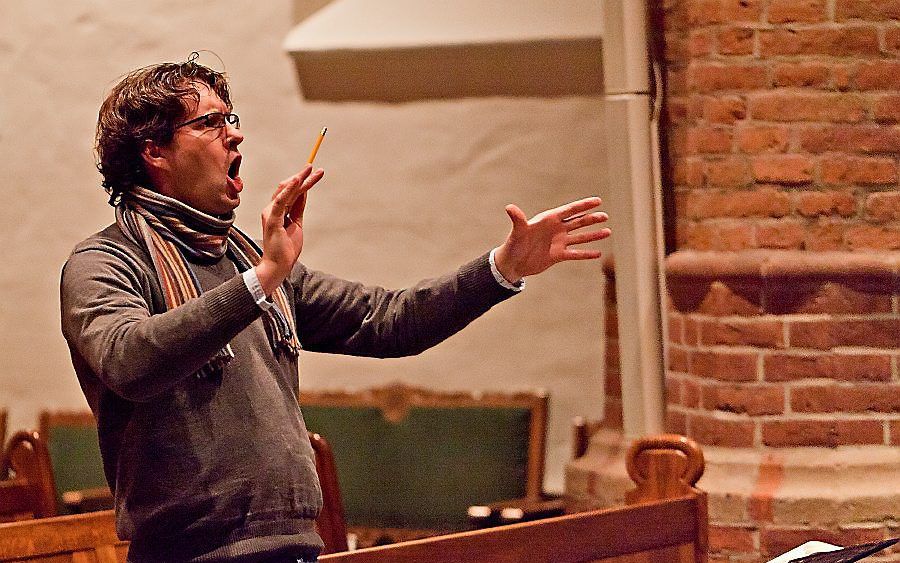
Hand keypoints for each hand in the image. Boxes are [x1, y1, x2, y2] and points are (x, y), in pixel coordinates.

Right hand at [256, 165, 324, 295]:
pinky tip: (297, 180)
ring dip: (299, 179)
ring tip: (310, 170)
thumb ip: (298, 208)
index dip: (301, 182)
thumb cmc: (286, 248)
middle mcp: (271, 209)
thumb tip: (304, 193)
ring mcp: (270, 213)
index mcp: (276, 211)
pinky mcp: (272, 219)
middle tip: (314, 168)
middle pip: (287, 188)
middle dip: (301, 177)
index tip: (313, 173)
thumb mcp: (296, 223)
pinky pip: (281, 200)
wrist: (278, 265)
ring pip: (286, 191)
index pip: (289, 192)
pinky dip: (289, 189)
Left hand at [493, 197, 610, 282]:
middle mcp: (556, 229)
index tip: (598, 201)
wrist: (512, 263)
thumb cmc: (513, 245)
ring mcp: (558, 242)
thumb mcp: (517, 232)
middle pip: (578, 222)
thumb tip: (509, 208)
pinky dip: (586, 253)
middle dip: (592, 219)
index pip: (570, 210)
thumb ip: (517, 220)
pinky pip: (576, 254)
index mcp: (548, 220)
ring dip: (593, 235)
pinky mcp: (558, 255)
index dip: (584, 205)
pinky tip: (598, 253)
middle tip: (605, 216)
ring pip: (580, 237)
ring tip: (607, 232)